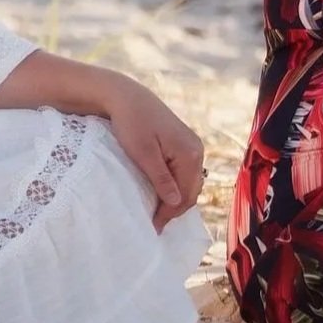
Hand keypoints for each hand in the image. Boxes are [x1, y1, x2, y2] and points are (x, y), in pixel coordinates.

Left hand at [102, 81, 206, 228]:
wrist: (126, 96)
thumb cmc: (131, 123)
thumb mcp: (143, 153)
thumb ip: (160, 177)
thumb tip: (175, 201)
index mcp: (190, 153)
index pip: (186, 194)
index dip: (170, 213)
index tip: (153, 226)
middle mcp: (196, 150)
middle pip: (191, 190)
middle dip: (174, 208)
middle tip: (155, 223)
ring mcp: (192, 146)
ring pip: (189, 182)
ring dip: (175, 198)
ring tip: (157, 212)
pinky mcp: (183, 144)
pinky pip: (184, 172)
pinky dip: (175, 185)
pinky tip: (162, 192)